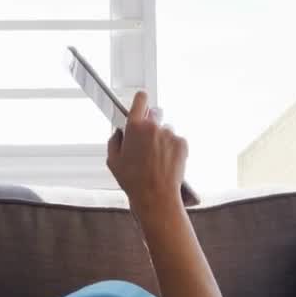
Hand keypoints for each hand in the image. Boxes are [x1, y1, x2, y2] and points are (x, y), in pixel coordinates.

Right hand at [106, 91, 187, 215]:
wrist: (156, 196)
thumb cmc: (134, 181)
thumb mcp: (113, 162)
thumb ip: (114, 141)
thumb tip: (119, 133)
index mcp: (134, 127)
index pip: (140, 100)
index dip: (141, 100)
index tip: (141, 102)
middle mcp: (153, 126)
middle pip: (154, 114)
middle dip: (150, 124)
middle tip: (146, 142)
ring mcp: (170, 134)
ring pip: (166, 130)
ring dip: (162, 139)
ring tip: (156, 159)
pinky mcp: (182, 143)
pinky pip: (176, 140)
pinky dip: (172, 148)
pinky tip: (165, 162)